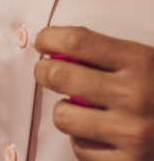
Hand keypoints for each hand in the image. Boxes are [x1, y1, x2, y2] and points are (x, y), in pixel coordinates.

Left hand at [35, 25, 153, 158]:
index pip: (75, 41)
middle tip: (47, 71)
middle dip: (44, 71)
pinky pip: (80, 149)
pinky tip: (98, 133)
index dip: (49, 38)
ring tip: (79, 108)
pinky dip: (83, 140)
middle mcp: (134, 97)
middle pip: (59, 76)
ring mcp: (132, 133)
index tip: (44, 42)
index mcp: (139, 63)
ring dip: (65, 110)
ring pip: (63, 116)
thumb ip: (102, 53)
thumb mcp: (142, 61)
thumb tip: (54, 49)